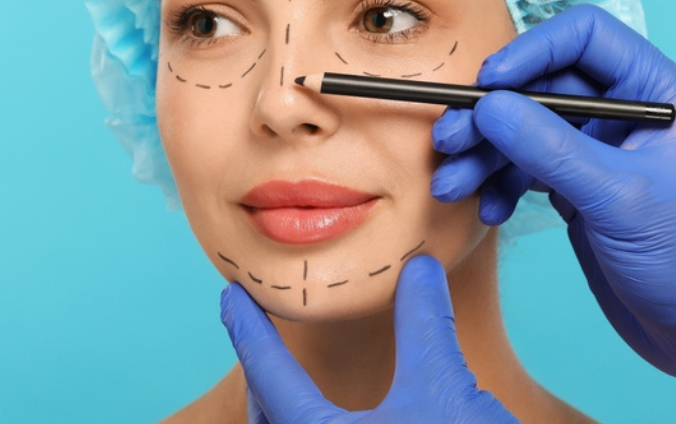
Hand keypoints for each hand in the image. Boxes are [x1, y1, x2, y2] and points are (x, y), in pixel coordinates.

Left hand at [219, 255, 519, 423]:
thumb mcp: (445, 389)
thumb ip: (424, 324)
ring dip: (280, 413)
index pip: (268, 374)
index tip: (230, 296)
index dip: (248, 329)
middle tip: (255, 337)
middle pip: (265, 418)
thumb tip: (420, 268)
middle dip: (259, 376)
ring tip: (285, 384)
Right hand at [429, 5, 675, 423]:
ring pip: (526, 127)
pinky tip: (488, 210)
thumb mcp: (617, 197)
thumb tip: (489, 107)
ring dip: (484, 153)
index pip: (584, 37)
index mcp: (655, 91)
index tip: (488, 85)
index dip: (531, 51)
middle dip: (492, 112)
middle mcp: (626, 111)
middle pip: (542, 84)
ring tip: (452, 184)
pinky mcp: (580, 186)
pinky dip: (500, 183)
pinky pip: (526, 166)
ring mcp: (600, 149)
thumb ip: (551, 148)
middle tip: (450, 140)